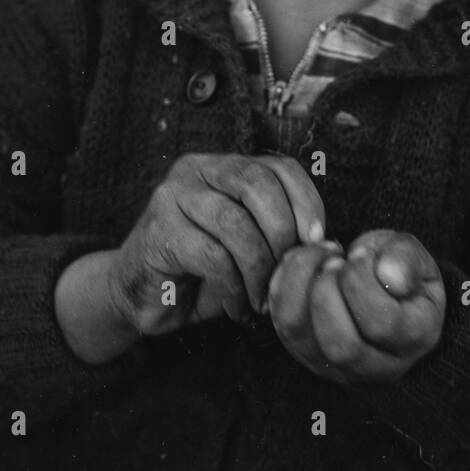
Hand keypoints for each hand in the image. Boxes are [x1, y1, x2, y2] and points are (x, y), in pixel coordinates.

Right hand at [109, 153, 324, 335]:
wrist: (144, 297)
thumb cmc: (204, 272)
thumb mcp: (249, 245)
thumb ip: (279, 233)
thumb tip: (325, 244)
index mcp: (226, 166)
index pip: (280, 167)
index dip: (306, 203)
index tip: (317, 242)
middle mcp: (197, 169)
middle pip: (257, 184)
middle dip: (283, 233)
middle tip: (287, 273)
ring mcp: (173, 196)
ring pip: (235, 222)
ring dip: (258, 267)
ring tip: (261, 298)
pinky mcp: (159, 231)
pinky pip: (212, 254)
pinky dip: (233, 285)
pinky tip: (236, 304)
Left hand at [267, 229, 445, 382]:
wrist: (375, 281)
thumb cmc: (394, 267)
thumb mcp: (410, 253)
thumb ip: (406, 258)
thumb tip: (390, 277)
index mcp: (417, 337)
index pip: (382, 324)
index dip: (361, 282)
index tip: (359, 252)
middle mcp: (379, 366)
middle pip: (341, 346)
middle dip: (327, 292)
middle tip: (334, 258)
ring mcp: (338, 368)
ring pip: (301, 338)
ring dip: (300, 286)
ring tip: (318, 257)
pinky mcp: (306, 356)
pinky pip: (281, 327)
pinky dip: (282, 287)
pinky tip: (301, 263)